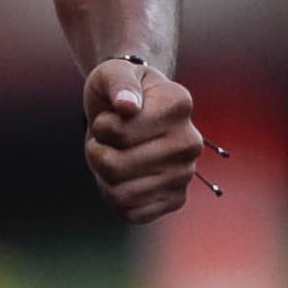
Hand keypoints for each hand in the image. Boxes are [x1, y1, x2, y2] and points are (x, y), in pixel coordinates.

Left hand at [84, 55, 203, 223]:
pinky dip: (114, 198)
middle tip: (106, 140)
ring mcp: (186, 174)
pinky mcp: (177, 200)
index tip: (112, 114)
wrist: (132, 112)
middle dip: (96, 152)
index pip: (116, 132)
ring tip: (114, 156)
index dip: (102, 125)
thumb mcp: (113, 73)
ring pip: (119, 195)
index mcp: (179, 105)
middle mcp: (190, 142)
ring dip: (103, 176)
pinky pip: (131, 214)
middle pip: (114, 166)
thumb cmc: (120, 91)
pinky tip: (123, 179)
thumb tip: (127, 105)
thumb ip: (119, 82)